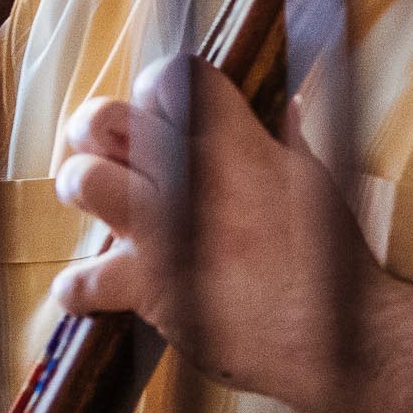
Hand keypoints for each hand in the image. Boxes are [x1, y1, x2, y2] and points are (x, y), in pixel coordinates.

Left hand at [49, 56, 377, 412]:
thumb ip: (289, 139)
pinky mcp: (148, 287)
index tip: (160, 110)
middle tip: (109, 150)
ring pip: (82, 181)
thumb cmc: (331, 258)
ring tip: (102, 203)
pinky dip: (79, 288)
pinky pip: (81, 280)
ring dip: (84, 190)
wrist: (333, 335)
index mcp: (234, 142)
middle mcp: (189, 176)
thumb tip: (290, 105)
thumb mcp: (317, 181)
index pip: (173, 76)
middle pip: (105, 118)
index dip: (157, 87)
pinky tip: (91, 288)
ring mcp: (162, 230)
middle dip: (96, 127)